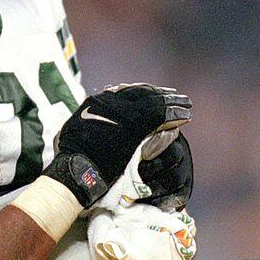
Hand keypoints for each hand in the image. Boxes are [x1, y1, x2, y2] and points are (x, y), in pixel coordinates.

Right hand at [43, 83, 190, 206]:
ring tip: (186, 105)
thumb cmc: (73, 156)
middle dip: (162, 95)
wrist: (75, 169)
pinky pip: (160, 116)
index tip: (158, 94)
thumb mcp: (79, 130)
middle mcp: (111, 101)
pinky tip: (185, 116)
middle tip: (177, 97)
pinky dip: (175, 115)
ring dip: (173, 102)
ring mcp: (123, 113)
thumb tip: (98, 116)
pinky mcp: (135, 128)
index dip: (147, 92)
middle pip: (144, 93)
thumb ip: (93, 119)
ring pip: (155, 102)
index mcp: (98, 100)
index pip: (129, 91)